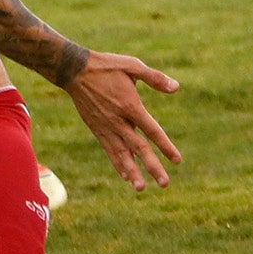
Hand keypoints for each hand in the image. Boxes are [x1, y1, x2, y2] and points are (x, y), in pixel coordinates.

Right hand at [64, 51, 180, 191]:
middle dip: (152, 166)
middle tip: (164, 183)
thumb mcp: (132, 65)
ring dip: (133, 171)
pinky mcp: (97, 129)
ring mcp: (106, 126)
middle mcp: (119, 120)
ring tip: (141, 188)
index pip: (152, 131)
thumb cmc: (107, 66)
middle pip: (139, 147)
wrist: (75, 70)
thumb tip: (176, 88)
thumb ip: (154, 78)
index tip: (177, 160)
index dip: (165, 146)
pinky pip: (109, 149)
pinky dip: (118, 163)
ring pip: (121, 153)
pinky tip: (125, 176)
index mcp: (130, 105)